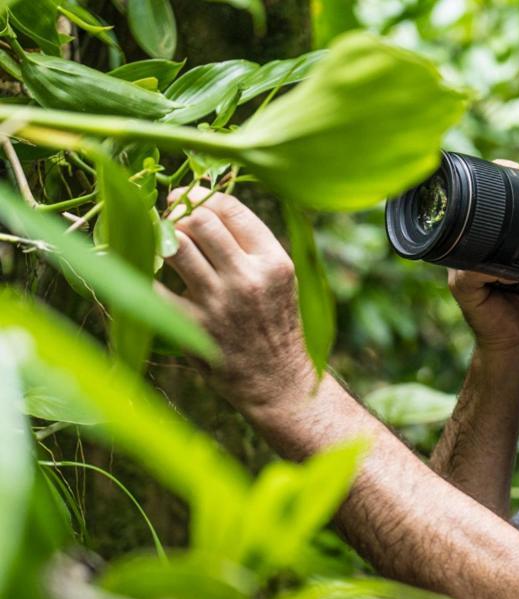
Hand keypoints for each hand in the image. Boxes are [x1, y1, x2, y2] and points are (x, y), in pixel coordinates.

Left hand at [159, 186, 313, 413]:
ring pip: (176, 246)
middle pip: (200, 222)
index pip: (232, 210)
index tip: (187, 198)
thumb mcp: (280, 279)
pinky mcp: (194, 325)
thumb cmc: (276, 324)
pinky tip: (137, 266)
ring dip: (161, 238)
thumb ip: (252, 245)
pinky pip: (154, 287)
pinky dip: (140, 272)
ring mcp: (219, 302)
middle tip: (168, 217)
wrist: (278, 380)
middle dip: (178, 214)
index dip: (202, 195)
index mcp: (274, 261)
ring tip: (159, 241)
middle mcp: (248, 278)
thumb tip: (205, 206)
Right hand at [448, 159, 518, 354]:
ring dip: (488, 228)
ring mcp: (462, 268)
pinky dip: (491, 271)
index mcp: (493, 244)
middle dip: (490, 193)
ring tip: (509, 223)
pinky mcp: (461, 288)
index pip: (489, 206)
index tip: (512, 167)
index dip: (499, 183)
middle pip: (474, 214)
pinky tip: (508, 274)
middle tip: (509, 177)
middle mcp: (473, 251)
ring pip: (467, 238)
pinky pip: (470, 273)